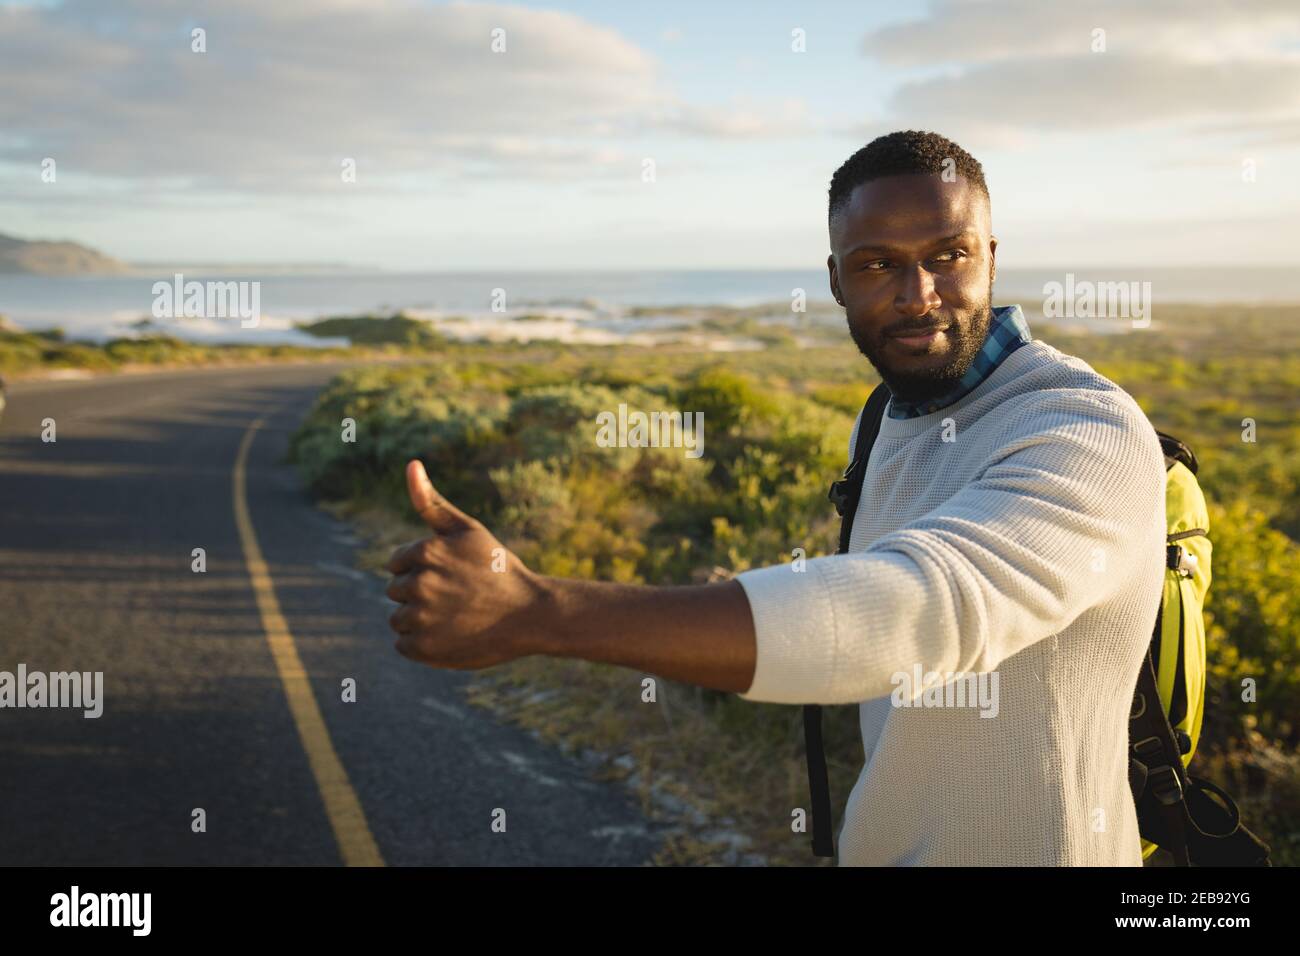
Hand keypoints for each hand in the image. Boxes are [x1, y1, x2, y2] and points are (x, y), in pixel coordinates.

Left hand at [386, 460, 548, 667]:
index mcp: (425, 552)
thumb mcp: (467, 530)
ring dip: (419, 619)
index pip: (396, 563)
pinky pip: (404, 645)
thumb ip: (431, 502)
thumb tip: (410, 464)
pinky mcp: (423, 649)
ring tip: (455, 617)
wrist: (530, 615)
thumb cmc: (498, 568)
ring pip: (398, 619)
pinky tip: (451, 636)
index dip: (423, 569)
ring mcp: (421, 618)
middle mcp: (419, 584)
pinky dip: (422, 643)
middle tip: (457, 597)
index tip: (451, 575)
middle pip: (395, 591)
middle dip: (420, 593)